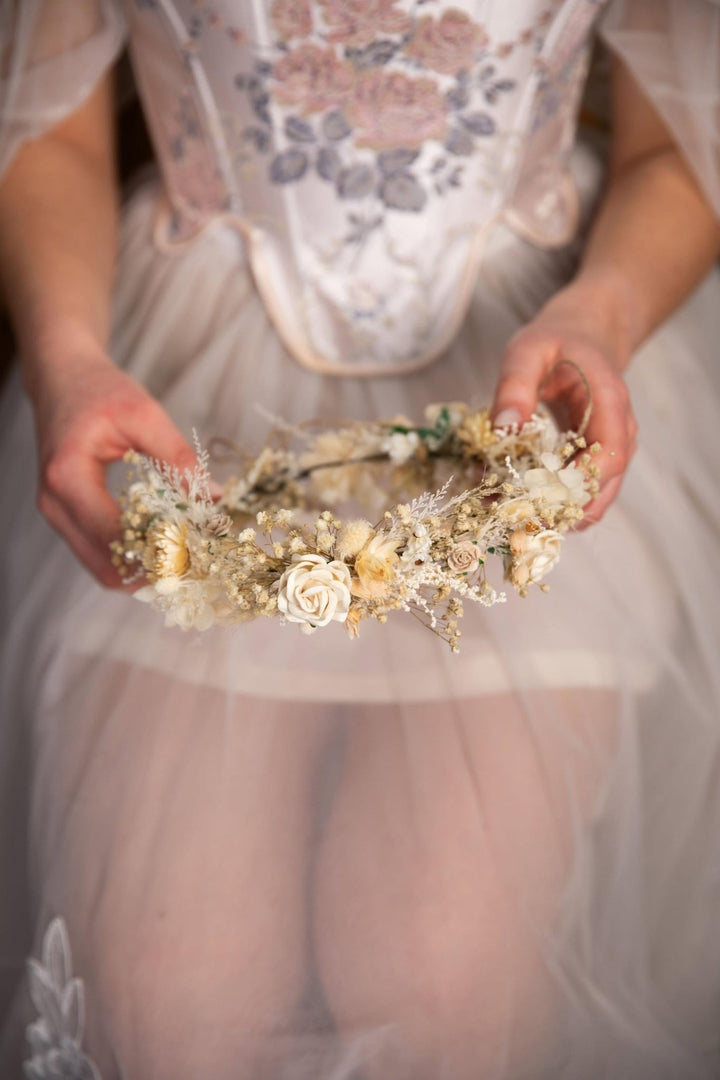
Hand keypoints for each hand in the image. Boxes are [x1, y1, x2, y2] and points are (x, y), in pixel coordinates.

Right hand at [29, 343, 197, 585]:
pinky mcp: (65, 517)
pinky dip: (131, 560)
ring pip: (102, 569)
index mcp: (69, 476)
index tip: (199, 552)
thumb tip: (213, 499)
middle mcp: (55, 504)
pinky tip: (162, 549)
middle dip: (154, 571)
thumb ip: (178, 457)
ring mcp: (56, 514)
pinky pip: (98, 555)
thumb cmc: (100, 391)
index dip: (159, 550)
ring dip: (143, 572)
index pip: (116, 535)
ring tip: (184, 561)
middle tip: (197, 565)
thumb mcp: (145, 414)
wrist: (62, 378)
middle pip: (108, 565)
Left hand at [491, 284, 637, 525]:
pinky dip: (549, 499)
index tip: (541, 500)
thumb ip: (515, 385)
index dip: (580, 484)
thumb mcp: (528, 351)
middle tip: (517, 521)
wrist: (583, 335)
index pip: (610, 454)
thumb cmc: (555, 342)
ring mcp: (609, 449)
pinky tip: (513, 501)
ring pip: (591, 494)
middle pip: (603, 485)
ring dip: (553, 510)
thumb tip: (504, 427)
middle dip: (562, 509)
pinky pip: (577, 487)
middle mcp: (618, 432)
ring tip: (508, 515)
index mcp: (610, 402)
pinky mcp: (592, 459)